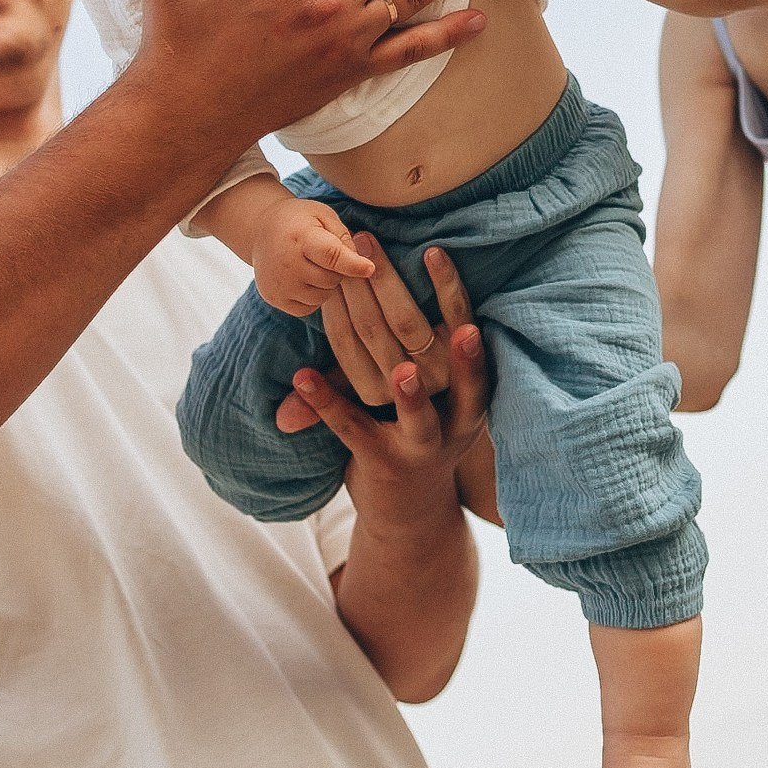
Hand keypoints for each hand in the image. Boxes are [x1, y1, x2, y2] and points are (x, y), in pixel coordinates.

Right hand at [246, 198, 376, 317]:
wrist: (261, 230)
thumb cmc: (300, 221)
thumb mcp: (323, 215)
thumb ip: (344, 236)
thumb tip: (363, 262)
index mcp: (301, 237)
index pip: (331, 255)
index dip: (352, 263)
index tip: (370, 268)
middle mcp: (286, 264)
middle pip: (331, 279)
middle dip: (338, 270)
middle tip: (326, 255)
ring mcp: (278, 284)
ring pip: (322, 297)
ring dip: (326, 285)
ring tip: (315, 265)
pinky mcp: (274, 298)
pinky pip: (308, 308)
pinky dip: (313, 297)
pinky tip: (305, 279)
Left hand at [278, 248, 491, 525]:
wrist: (412, 516)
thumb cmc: (418, 433)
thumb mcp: (428, 391)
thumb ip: (404, 343)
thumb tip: (381, 272)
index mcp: (466, 385)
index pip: (462, 326)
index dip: (449, 291)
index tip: (435, 251)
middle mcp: (453, 412)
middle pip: (426, 348)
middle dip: (397, 297)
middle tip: (371, 253)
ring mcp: (421, 441)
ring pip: (407, 398)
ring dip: (401, 383)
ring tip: (399, 368)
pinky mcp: (383, 463)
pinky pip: (352, 427)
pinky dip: (324, 402)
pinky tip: (301, 378)